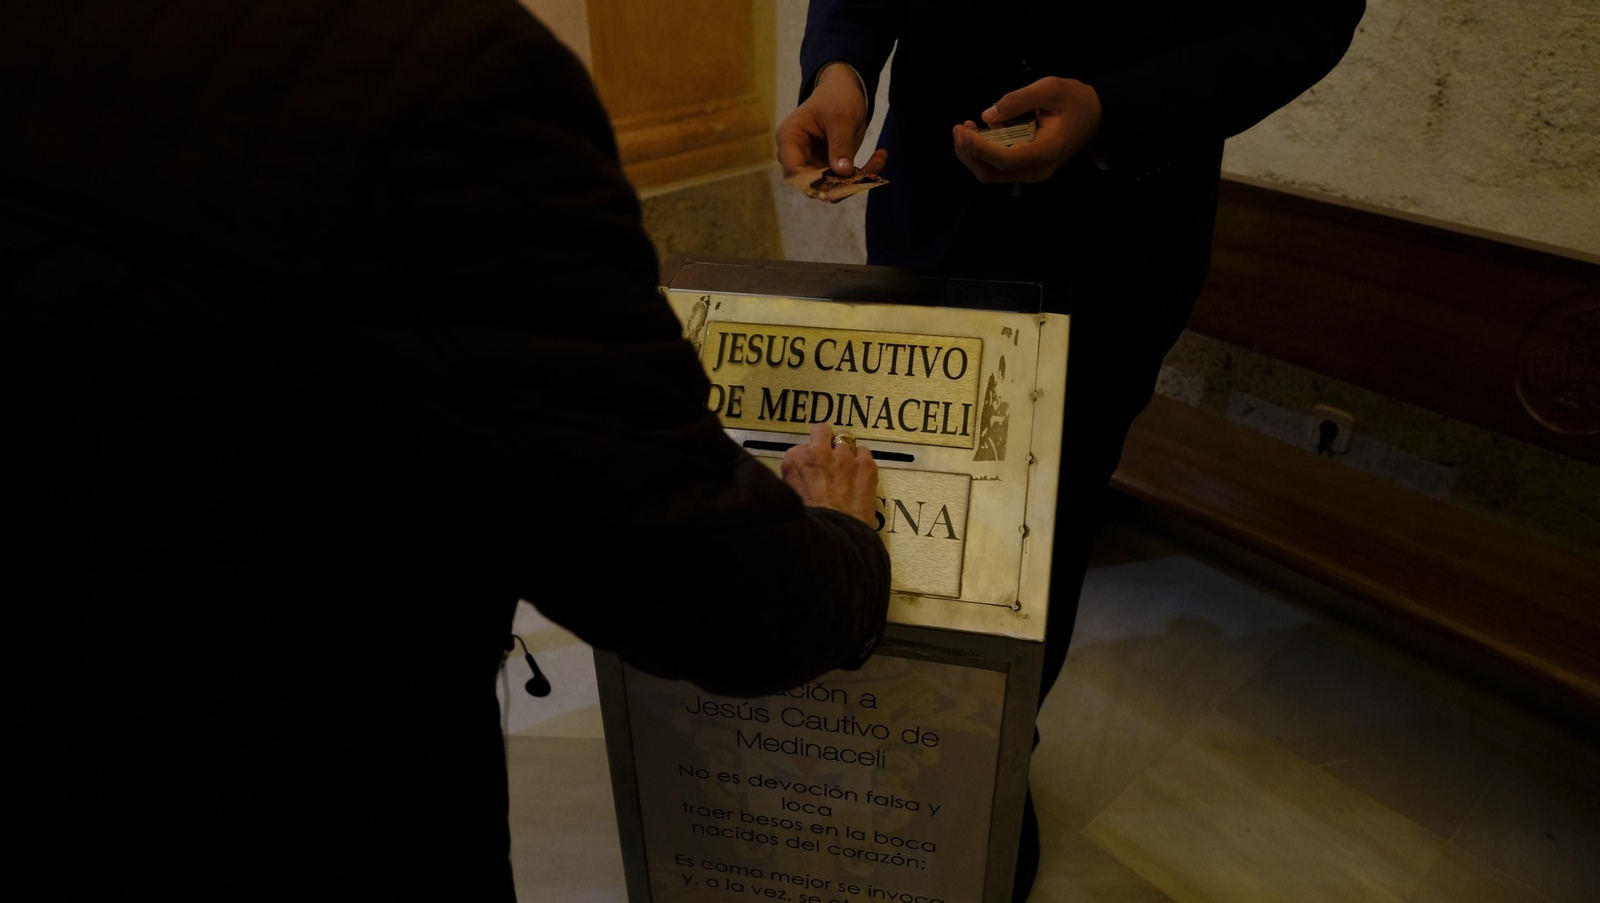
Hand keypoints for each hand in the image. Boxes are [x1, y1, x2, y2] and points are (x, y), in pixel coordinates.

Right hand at [776, 62, 888, 178]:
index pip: (794, 172)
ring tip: (880, 158)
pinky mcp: (828, 165)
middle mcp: (798, 155)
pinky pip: (844, 180)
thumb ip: (840, 145)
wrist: (844, 88)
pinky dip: (863, 173)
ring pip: (831, 186)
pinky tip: (881, 156)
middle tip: (868, 175)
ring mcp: (813, 162)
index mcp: (790, 139)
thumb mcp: (840, 118)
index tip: (840, 181)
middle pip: (813, 184)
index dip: (814, 183)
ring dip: (857, 180)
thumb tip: (842, 173)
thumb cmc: (836, 96)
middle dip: (841, 184)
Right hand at [781, 423, 879, 527]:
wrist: (833, 537)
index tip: (810, 467)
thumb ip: (793, 480)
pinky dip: (862, 460)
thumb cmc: (811, 524)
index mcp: (795, 460)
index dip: (807, 459)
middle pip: (821, 431)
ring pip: (845, 439)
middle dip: (824, 440)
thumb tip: (799, 479)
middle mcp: (818, 453)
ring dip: (844, 451)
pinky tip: (859, 473)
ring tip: (845, 467)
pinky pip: (864, 451)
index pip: (800, 448)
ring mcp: (843, 458)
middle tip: (827, 454)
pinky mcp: (864, 466)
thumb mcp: (788, 497)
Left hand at [952, 77, 1102, 182]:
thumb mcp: (1050, 88)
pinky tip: (977, 134)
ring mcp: (1031, 173)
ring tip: (965, 129)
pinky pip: (997, 168)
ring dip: (972, 155)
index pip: (1005, 160)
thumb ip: (1018, 100)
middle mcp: (1037, 169)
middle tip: (960, 128)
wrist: (1096, 116)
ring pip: (991, 174)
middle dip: (969, 153)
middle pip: (991, 173)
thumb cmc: (1075, 100)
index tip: (964, 131)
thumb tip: (987, 116)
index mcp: (1047, 150)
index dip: (979, 148)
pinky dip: (982, 154)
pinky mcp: (1026, 169)